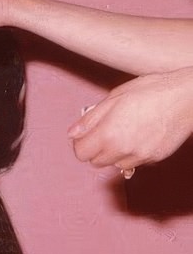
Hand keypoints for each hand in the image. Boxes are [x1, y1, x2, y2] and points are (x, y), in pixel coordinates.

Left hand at [68, 68, 192, 169]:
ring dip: (113, 153)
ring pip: (114, 164)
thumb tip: (73, 133)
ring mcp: (139, 156)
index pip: (81, 153)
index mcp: (109, 134)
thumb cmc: (154, 90)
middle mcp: (123, 149)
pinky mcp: (154, 158)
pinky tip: (139, 135)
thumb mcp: (116, 96)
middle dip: (96, 148)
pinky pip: (134, 162)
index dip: (81, 142)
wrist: (189, 96)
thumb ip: (91, 118)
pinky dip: (131, 153)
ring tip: (125, 132)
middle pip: (95, 161)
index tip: (87, 133)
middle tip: (105, 130)